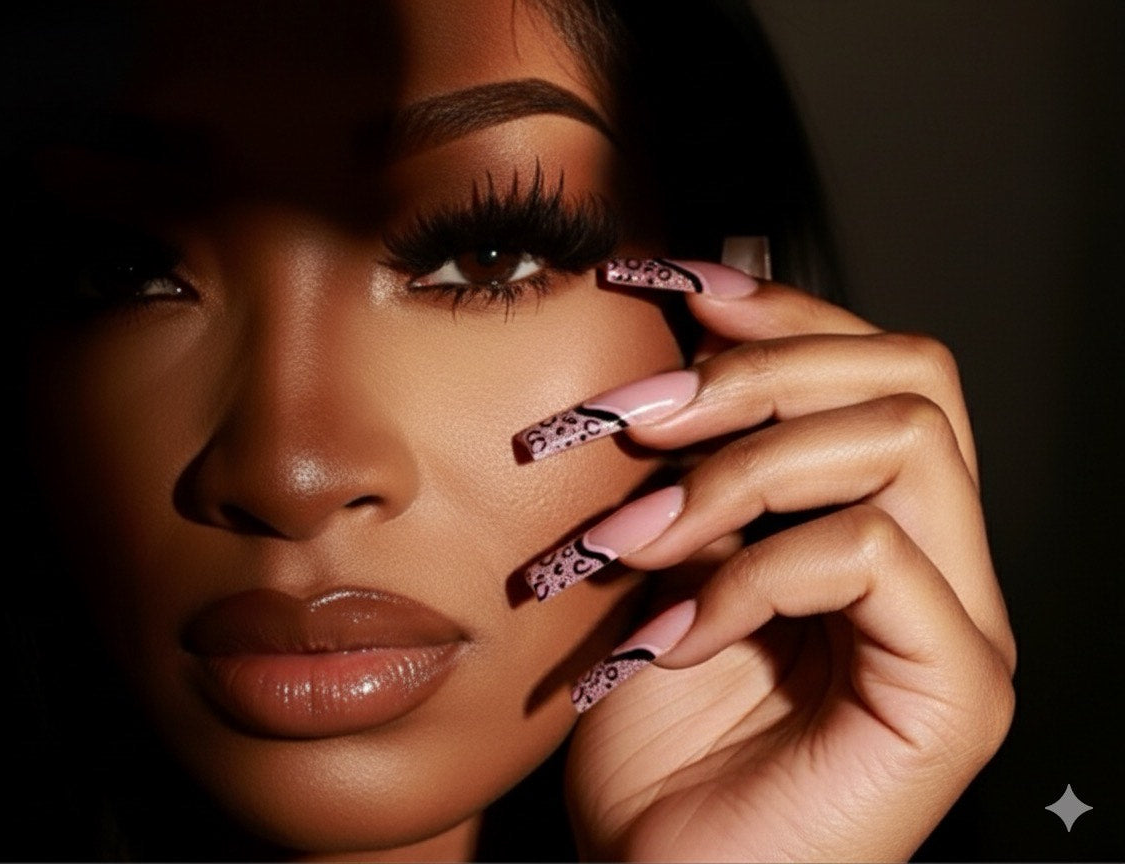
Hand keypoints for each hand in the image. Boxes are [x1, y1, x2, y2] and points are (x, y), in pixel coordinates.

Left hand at [522, 260, 1014, 861]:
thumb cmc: (650, 739)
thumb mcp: (656, 563)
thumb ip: (687, 460)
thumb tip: (674, 330)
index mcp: (875, 524)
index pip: (871, 367)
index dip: (775, 309)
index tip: (664, 284)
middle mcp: (938, 563)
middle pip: (911, 376)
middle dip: (753, 375)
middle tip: (629, 423)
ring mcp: (959, 626)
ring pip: (902, 442)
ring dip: (739, 473)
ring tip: (633, 540)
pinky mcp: (957, 690)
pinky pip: (871, 555)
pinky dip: (751, 576)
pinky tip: (675, 636)